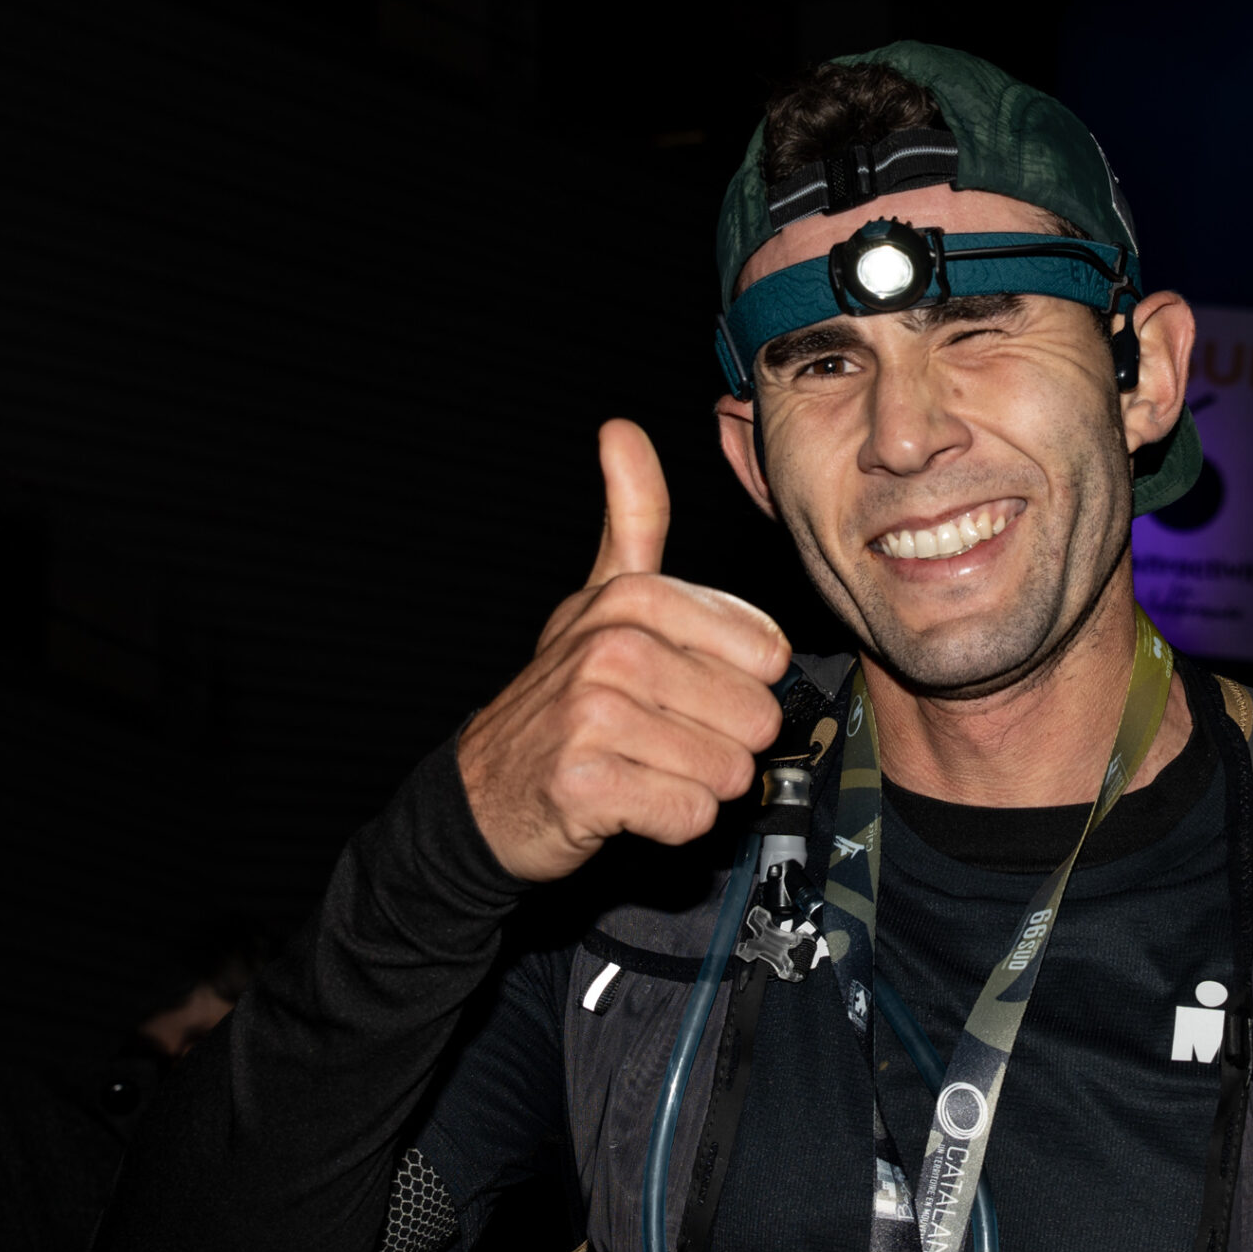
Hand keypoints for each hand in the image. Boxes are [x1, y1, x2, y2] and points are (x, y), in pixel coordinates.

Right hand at [460, 420, 787, 880]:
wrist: (485, 793)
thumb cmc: (564, 696)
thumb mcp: (596, 598)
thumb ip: (630, 517)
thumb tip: (619, 428)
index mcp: (633, 599)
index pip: (767, 653)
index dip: (739, 685)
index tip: (685, 688)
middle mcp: (611, 648)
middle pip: (754, 716)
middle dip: (721, 742)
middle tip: (662, 737)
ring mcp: (593, 717)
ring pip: (728, 770)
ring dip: (697, 785)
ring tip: (645, 767)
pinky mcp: (586, 786)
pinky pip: (690, 816)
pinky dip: (671, 823)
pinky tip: (630, 803)